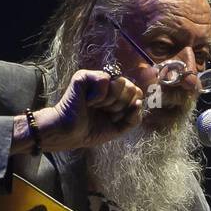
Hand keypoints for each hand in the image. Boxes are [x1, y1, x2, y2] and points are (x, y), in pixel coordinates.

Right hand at [17, 69, 144, 153]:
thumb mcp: (119, 128)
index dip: (130, 107)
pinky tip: (87, 101)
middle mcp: (108, 85)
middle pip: (131, 87)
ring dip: (110, 101)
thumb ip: (134, 118)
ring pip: (120, 82)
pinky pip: (105, 79)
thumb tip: (139, 102)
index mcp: (117, 95)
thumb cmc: (91, 131)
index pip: (137, 93)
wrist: (71, 134)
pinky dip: (98, 96)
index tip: (114, 117)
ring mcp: (96, 79)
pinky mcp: (84, 76)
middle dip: (120, 106)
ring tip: (95, 107)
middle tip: (104, 112)